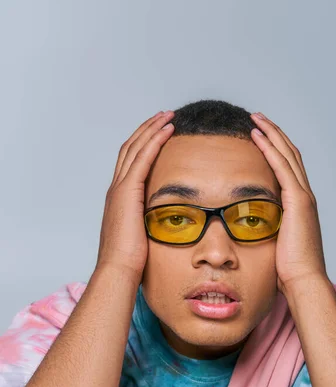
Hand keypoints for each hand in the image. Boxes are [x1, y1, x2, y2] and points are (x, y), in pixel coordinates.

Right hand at [95, 110, 174, 278]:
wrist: (118, 270)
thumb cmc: (130, 260)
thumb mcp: (142, 235)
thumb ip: (150, 222)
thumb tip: (167, 223)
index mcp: (119, 198)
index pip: (130, 161)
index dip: (144, 143)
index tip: (159, 132)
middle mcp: (116, 188)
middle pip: (130, 148)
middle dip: (147, 129)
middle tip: (165, 116)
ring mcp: (119, 188)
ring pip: (136, 148)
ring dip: (152, 129)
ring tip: (168, 117)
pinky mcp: (127, 192)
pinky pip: (142, 159)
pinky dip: (154, 141)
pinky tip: (167, 131)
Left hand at [250, 112, 327, 295]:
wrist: (303, 281)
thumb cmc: (288, 268)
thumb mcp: (275, 241)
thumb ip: (267, 228)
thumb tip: (248, 226)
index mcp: (300, 204)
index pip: (288, 167)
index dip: (275, 148)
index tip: (260, 135)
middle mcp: (304, 195)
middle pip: (289, 154)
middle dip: (273, 134)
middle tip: (256, 118)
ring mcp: (303, 196)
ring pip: (287, 155)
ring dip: (271, 134)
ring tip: (255, 119)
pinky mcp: (298, 201)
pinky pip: (282, 167)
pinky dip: (270, 149)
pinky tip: (258, 137)